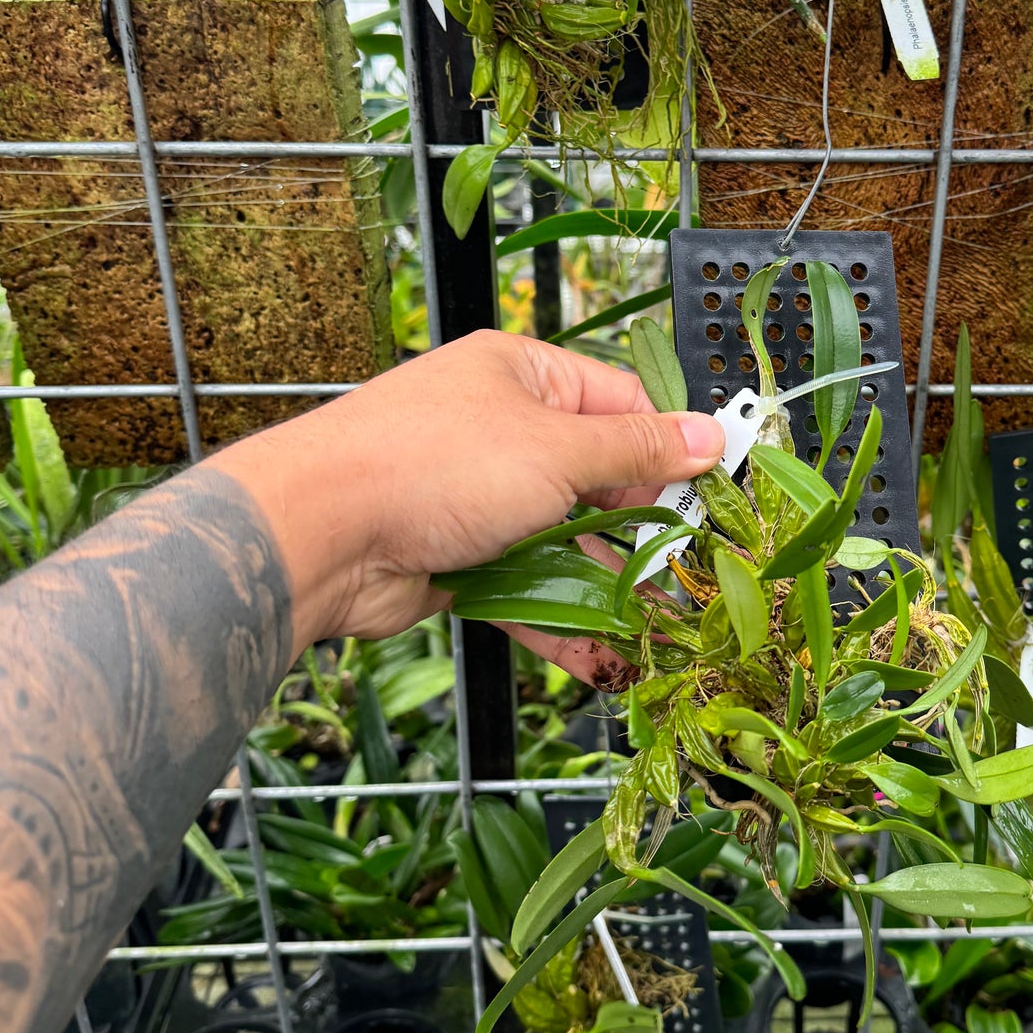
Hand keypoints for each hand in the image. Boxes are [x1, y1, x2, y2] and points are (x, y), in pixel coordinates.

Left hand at [213, 329, 723, 648]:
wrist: (319, 533)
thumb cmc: (429, 463)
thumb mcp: (556, 449)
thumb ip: (638, 450)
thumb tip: (711, 434)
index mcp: (524, 377)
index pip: (621, 404)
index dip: (669, 447)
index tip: (713, 491)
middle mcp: (501, 431)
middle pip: (596, 480)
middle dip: (642, 528)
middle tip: (694, 568)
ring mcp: (478, 499)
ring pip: (563, 541)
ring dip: (607, 584)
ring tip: (659, 625)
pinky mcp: (459, 559)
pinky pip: (526, 587)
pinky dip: (561, 619)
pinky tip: (602, 655)